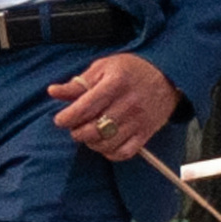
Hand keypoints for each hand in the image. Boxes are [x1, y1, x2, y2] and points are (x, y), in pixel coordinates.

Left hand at [49, 51, 177, 163]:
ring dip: (91, 142)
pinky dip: (110, 153)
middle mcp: (128, 103)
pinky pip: (124, 153)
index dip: (68, 117)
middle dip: (77, 132)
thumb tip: (53, 91)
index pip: (85, 107)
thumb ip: (78, 83)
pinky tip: (105, 143)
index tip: (61, 119)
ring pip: (106, 143)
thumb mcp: (103, 68)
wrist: (167, 75)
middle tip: (75, 127)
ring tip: (89, 134)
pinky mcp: (146, 133)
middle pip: (94, 129)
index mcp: (115, 83)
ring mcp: (139, 120)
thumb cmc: (131, 70)